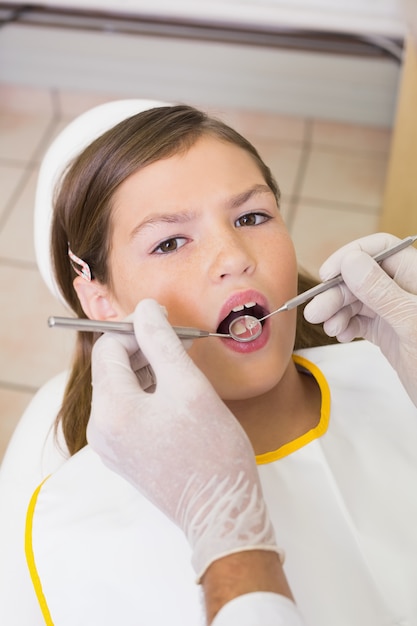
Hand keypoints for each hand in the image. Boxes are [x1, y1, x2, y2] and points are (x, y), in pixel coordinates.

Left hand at [87, 299, 279, 580]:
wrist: (220, 511)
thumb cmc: (211, 450)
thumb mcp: (188, 385)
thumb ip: (162, 340)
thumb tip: (146, 308)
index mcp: (111, 408)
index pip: (108, 346)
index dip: (136, 327)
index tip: (167, 323)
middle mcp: (101, 428)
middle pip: (111, 366)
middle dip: (142, 347)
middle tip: (179, 342)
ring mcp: (111, 444)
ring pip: (121, 387)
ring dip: (147, 369)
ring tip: (181, 369)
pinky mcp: (124, 454)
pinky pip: (128, 410)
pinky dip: (148, 393)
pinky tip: (176, 395)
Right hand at [304, 233, 416, 405]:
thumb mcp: (409, 324)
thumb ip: (381, 292)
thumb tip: (351, 262)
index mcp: (416, 278)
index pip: (381, 249)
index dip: (352, 256)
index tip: (327, 274)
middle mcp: (405, 290)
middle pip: (362, 277)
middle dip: (337, 293)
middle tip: (314, 313)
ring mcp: (396, 312)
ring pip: (357, 299)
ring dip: (337, 310)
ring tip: (328, 328)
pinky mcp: (389, 332)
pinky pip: (360, 320)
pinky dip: (346, 325)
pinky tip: (342, 335)